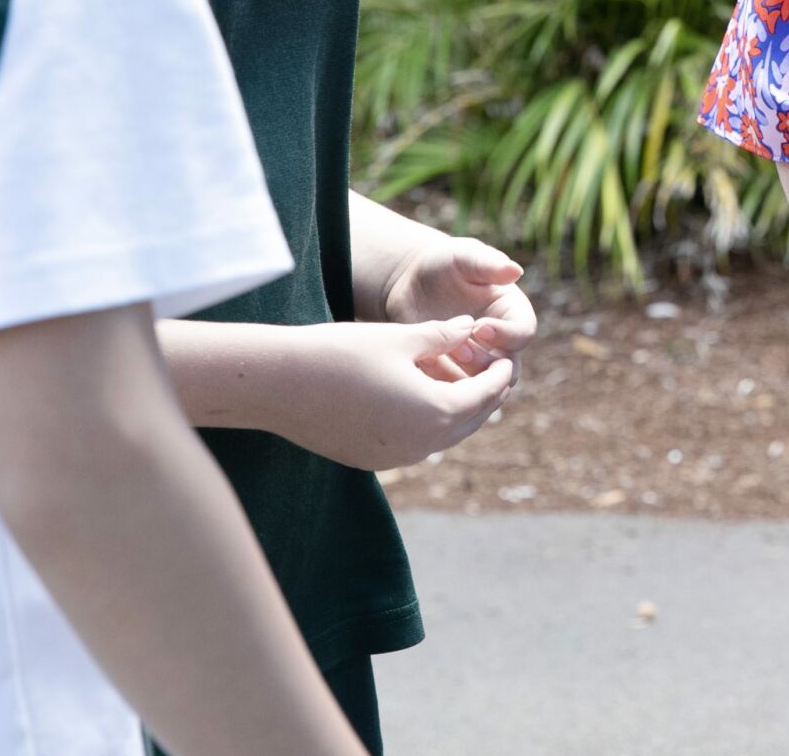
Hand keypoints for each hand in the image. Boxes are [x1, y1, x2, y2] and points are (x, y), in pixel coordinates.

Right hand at [268, 317, 516, 471]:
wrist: (281, 386)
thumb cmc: (342, 353)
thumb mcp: (400, 338)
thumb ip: (443, 336)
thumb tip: (471, 328)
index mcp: (437, 412)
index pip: (486, 395)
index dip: (499, 374)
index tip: (506, 358)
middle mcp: (422, 444)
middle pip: (470, 421)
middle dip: (485, 396)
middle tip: (492, 373)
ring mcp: (396, 458)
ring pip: (444, 436)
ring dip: (457, 412)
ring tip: (461, 385)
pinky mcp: (372, 461)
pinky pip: (415, 443)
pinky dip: (428, 424)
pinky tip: (422, 402)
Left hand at [380, 235, 536, 376]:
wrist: (412, 285)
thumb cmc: (443, 264)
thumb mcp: (462, 257)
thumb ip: (486, 263)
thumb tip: (516, 271)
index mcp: (511, 312)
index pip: (523, 332)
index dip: (506, 335)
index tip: (479, 327)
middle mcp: (501, 342)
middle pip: (509, 368)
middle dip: (485, 363)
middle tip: (458, 349)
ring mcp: (479, 363)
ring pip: (485, 388)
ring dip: (465, 381)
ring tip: (438, 357)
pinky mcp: (455, 376)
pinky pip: (457, 395)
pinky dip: (442, 388)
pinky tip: (423, 368)